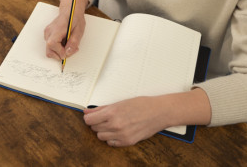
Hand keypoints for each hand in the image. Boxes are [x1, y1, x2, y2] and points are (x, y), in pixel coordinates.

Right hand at [43, 0, 88, 59]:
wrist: (70, 11)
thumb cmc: (74, 19)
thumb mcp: (79, 31)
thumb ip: (73, 42)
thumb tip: (67, 53)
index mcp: (57, 29)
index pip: (52, 44)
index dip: (60, 52)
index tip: (69, 52)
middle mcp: (49, 32)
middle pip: (49, 50)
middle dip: (60, 54)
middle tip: (71, 49)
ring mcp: (47, 33)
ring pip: (50, 50)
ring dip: (59, 52)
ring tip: (69, 45)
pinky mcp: (48, 35)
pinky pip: (51, 46)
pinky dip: (58, 48)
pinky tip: (65, 43)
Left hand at [83, 89, 210, 146]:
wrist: (159, 112)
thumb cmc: (140, 104)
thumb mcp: (119, 103)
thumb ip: (101, 108)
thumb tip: (87, 111)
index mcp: (112, 113)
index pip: (89, 120)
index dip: (89, 118)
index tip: (90, 116)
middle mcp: (115, 125)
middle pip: (94, 128)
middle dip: (96, 123)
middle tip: (104, 118)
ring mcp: (121, 135)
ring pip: (101, 136)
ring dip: (103, 130)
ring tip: (112, 124)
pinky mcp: (128, 142)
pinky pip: (111, 143)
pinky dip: (111, 138)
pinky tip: (117, 131)